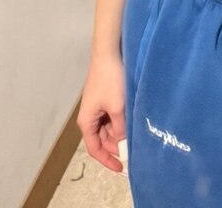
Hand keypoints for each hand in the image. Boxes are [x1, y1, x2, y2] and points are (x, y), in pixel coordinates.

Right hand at [77, 53, 126, 173]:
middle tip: (134, 153)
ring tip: (135, 138)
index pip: (95, 149)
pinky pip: (112, 117)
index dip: (107, 160)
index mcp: (87, 121)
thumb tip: (123, 144)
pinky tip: (132, 123)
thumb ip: (120, 128)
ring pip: (108, 129)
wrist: (109, 53)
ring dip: (120, 134)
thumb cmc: (110, 80)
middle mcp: (90, 116)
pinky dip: (121, 123)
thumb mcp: (117, 107)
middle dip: (116, 147)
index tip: (121, 168)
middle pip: (102, 140)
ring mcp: (98, 107)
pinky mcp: (105, 98)